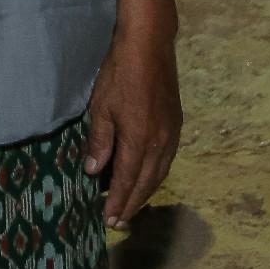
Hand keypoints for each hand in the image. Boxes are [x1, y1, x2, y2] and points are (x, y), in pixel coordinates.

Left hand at [82, 26, 180, 228]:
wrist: (150, 46)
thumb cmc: (119, 74)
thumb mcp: (100, 107)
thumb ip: (99, 141)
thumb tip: (93, 170)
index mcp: (139, 140)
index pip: (127, 180)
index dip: (118, 201)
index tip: (109, 220)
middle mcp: (160, 143)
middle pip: (146, 183)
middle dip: (132, 204)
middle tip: (119, 222)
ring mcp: (171, 134)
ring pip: (159, 174)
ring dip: (145, 192)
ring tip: (130, 206)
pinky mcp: (176, 125)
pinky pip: (166, 160)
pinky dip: (155, 175)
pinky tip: (146, 178)